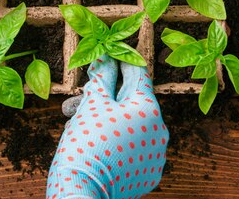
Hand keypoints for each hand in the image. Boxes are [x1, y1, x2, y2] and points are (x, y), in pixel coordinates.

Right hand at [47, 55, 168, 198]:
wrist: (82, 192)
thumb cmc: (86, 144)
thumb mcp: (92, 104)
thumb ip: (102, 77)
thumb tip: (106, 57)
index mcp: (149, 109)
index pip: (137, 74)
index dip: (121, 61)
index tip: (109, 54)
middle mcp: (159, 130)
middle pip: (132, 101)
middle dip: (106, 95)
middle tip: (84, 92)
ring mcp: (155, 155)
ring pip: (130, 125)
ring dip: (107, 118)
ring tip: (79, 120)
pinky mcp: (148, 173)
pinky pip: (133, 147)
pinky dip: (116, 140)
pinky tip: (94, 140)